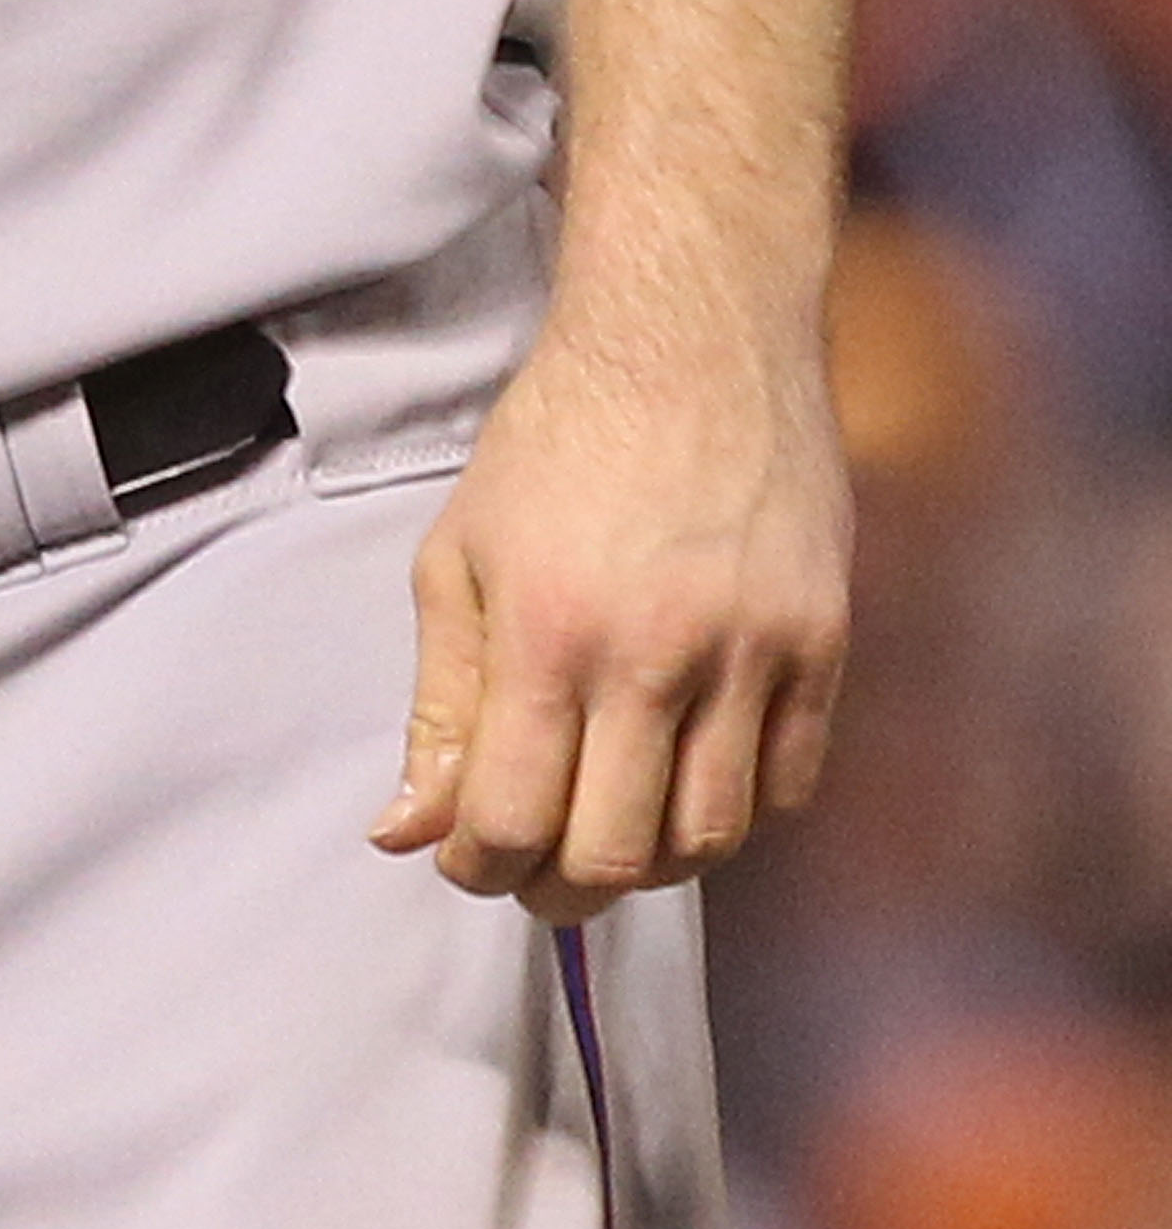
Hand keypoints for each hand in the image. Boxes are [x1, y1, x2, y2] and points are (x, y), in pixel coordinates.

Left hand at [369, 323, 849, 924]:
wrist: (691, 339)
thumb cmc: (557, 441)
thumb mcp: (460, 555)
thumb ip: (439, 704)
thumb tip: (405, 832)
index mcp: (548, 632)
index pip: (513, 822)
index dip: (480, 869)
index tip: (469, 858)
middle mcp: (656, 655)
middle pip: (616, 856)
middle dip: (559, 889)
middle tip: (536, 870)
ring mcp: (753, 653)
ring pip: (710, 839)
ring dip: (651, 859)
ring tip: (612, 822)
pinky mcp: (823, 642)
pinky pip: (789, 788)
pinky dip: (737, 811)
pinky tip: (690, 777)